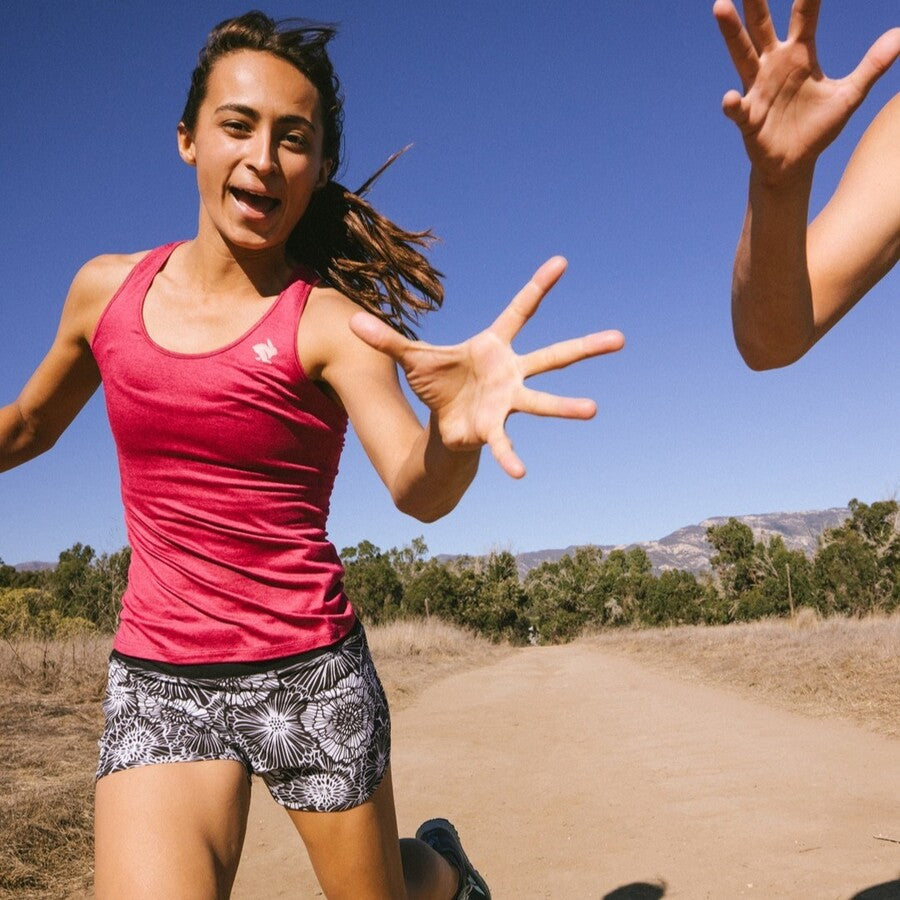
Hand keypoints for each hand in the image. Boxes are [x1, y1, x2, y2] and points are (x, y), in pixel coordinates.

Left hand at [349, 256, 624, 478]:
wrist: (442, 423)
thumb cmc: (438, 385)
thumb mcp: (412, 358)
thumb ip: (386, 340)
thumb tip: (349, 322)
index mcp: (494, 345)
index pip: (520, 311)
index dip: (539, 287)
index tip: (562, 262)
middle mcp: (511, 372)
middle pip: (553, 355)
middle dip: (585, 346)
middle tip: (620, 338)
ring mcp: (508, 401)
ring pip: (543, 402)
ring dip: (567, 407)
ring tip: (593, 410)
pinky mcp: (494, 427)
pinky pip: (504, 442)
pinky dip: (509, 457)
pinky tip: (520, 474)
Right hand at [713, 0, 899, 184]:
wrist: (794, 164)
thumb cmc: (817, 128)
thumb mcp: (849, 96)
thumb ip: (872, 66)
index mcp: (799, 54)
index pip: (805, 12)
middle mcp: (773, 64)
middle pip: (762, 25)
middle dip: (756, 2)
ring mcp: (757, 89)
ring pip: (742, 54)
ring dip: (732, 32)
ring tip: (721, 6)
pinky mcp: (748, 117)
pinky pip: (738, 108)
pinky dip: (733, 104)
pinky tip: (732, 98)